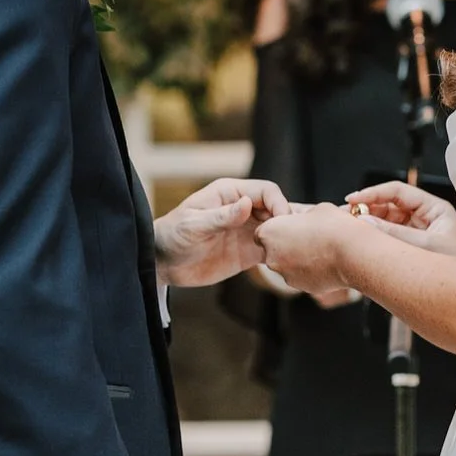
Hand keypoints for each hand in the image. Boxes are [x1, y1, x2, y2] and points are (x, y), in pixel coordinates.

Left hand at [154, 175, 288, 287]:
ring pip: (277, 229)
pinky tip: (284, 264)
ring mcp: (247, 230)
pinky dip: (280, 255)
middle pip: (277, 208)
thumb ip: (221, 217)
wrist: (163, 262)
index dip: (279, 203)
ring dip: (286, 238)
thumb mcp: (194, 225)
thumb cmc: (173, 235)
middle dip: (287, 221)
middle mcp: (243, 209)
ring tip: (292, 253)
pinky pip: (270, 250)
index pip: (266, 191)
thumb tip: (248, 204)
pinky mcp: (247, 252)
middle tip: (292, 241)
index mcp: (230, 193)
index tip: (284, 222)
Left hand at [256, 202, 359, 299]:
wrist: (352, 252)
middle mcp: (271, 257)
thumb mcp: (314, 210)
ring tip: (320, 248)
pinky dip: (309, 269)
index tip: (294, 224)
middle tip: (307, 236)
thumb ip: (301, 217)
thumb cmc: (333, 225)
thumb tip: (303, 222)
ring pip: (287, 265)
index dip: (278, 227)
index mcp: (269, 233)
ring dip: (298, 258)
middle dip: (286, 244)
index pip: (263, 231)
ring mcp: (285, 275)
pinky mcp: (301, 287)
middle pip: (273, 250)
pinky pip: (301, 275)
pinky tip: (326, 261)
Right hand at [350, 181, 455, 259]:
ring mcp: (418, 236)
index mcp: (435, 209)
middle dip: (367, 210)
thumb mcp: (427, 248)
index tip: (352, 200)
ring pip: (386, 224)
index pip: (398, 192)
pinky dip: (375, 241)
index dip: (373, 193)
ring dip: (369, 226)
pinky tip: (362, 245)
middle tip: (346, 217)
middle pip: (389, 206)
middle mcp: (425, 220)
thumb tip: (364, 222)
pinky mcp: (411, 253)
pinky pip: (389, 241)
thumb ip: (394, 235)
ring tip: (349, 231)